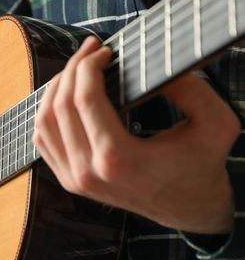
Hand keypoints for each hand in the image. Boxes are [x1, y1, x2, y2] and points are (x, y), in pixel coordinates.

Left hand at [33, 36, 239, 233]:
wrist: (189, 209)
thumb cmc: (202, 166)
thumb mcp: (216, 123)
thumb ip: (191, 88)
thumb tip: (151, 63)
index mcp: (118, 159)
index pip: (84, 99)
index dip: (88, 65)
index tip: (104, 50)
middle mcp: (88, 172)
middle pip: (61, 106)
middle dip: (73, 69)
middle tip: (90, 50)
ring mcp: (75, 179)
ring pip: (44, 122)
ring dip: (56, 88)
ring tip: (77, 69)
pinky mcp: (69, 181)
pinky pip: (43, 140)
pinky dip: (48, 112)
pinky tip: (65, 96)